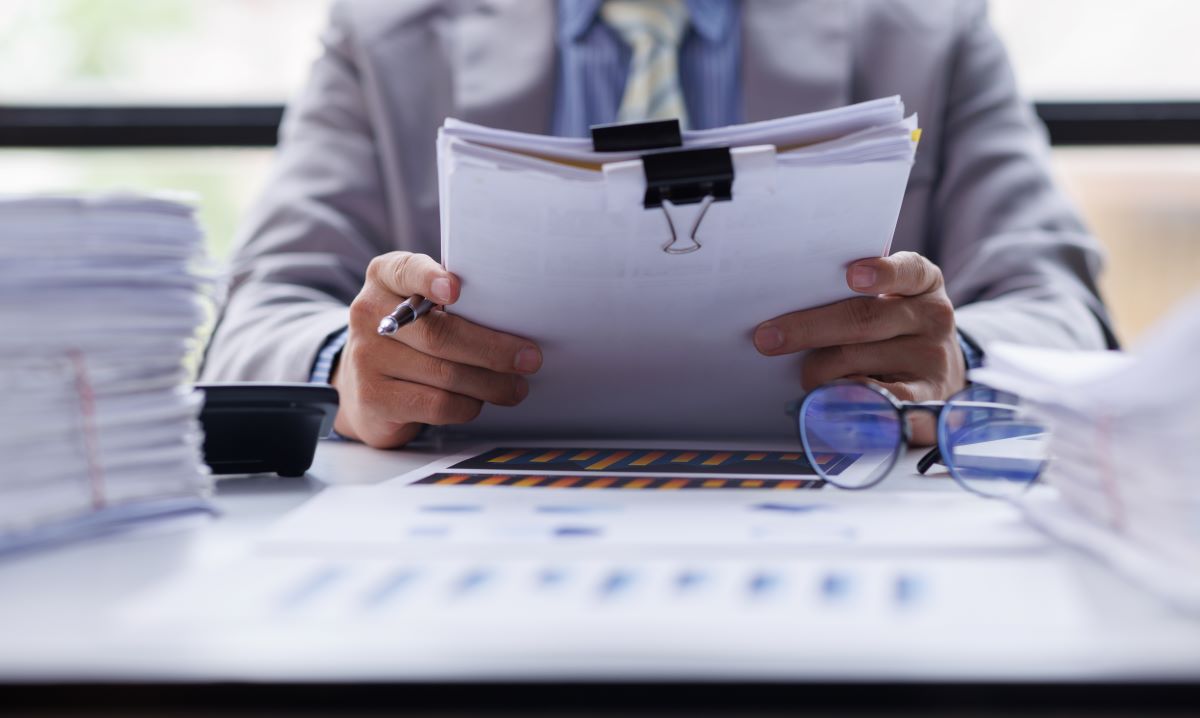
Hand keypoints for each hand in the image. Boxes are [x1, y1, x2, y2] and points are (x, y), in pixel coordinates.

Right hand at [332, 251, 541, 447]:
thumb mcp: (422, 305)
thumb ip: (454, 302)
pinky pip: (436, 404)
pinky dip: (467, 405)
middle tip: (528, 359)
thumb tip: (516, 321)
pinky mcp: (374, 398)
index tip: (455, 289)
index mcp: (385, 277)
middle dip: (492, 349)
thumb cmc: (411, 337)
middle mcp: (369, 312)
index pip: (405, 270)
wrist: (364, 384)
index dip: (430, 279)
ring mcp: (367, 357)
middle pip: (439, 334)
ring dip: (490, 383)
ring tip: (515, 387)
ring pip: (445, 374)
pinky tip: (477, 401)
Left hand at [752, 251, 965, 443]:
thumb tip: (790, 312)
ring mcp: (933, 360)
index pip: (908, 270)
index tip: (851, 275)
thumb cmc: (894, 330)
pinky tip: (827, 403)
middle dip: (809, 328)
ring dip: (819, 370)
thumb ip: (854, 297)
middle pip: (865, 319)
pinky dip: (847, 400)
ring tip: (805, 376)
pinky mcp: (928, 400)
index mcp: (923, 283)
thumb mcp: (890, 301)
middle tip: (767, 339)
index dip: (881, 273)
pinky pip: (881, 402)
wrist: (938, 374)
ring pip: (858, 361)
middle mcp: (933, 317)